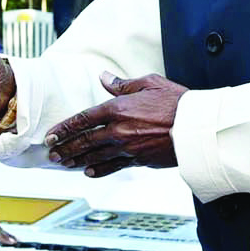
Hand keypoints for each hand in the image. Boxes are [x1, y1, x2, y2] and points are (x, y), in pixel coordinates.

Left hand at [46, 74, 184, 173]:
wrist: (197, 127)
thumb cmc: (177, 102)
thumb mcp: (149, 83)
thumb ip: (122, 84)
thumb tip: (104, 78)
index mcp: (118, 108)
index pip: (83, 119)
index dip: (64, 128)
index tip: (51, 135)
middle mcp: (119, 130)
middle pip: (84, 141)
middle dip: (65, 147)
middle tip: (52, 153)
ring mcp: (128, 147)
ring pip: (95, 156)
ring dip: (76, 160)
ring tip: (64, 163)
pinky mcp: (139, 159)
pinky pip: (113, 166)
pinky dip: (98, 170)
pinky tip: (88, 172)